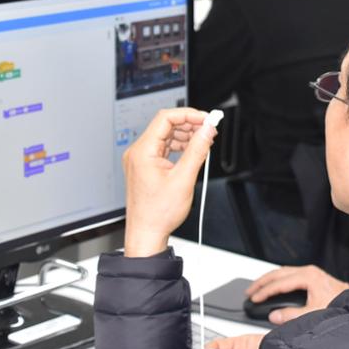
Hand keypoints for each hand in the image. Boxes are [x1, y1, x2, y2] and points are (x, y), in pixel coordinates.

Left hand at [122, 108, 216, 256]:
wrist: (147, 234)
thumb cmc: (158, 213)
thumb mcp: (184, 178)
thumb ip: (197, 150)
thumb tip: (207, 130)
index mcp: (143, 152)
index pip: (166, 119)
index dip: (189, 115)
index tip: (207, 119)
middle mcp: (138, 153)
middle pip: (166, 125)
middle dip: (190, 125)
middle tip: (209, 129)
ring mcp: (141, 159)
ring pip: (166, 136)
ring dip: (186, 135)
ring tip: (204, 141)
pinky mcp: (145, 166)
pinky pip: (164, 147)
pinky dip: (179, 146)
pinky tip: (193, 151)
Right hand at [246, 265, 348, 323]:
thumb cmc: (338, 306)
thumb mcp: (313, 314)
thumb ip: (291, 316)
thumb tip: (274, 316)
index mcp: (308, 277)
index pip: (279, 282)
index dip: (264, 291)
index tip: (253, 299)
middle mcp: (309, 271)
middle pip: (278, 272)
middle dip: (262, 282)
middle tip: (249, 291)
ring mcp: (311, 271)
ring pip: (283, 271)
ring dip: (268, 279)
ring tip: (256, 288)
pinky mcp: (313, 275)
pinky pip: (289, 274)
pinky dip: (277, 279)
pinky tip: (273, 286)